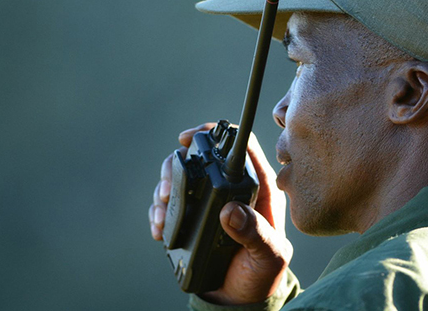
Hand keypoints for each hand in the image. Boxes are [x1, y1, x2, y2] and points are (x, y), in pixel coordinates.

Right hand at [149, 123, 292, 304]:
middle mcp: (231, 189)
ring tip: (163, 216)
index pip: (240, 145)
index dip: (215, 133)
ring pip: (180, 178)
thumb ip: (255, 232)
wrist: (242, 299)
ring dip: (163, 191)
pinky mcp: (191, 219)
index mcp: (257, 188)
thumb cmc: (263, 272)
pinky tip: (160, 228)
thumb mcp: (269, 255)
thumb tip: (230, 211)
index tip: (187, 138)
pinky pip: (169, 205)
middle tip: (168, 188)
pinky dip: (158, 212)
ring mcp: (209, 203)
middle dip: (177, 166)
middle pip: (200, 157)